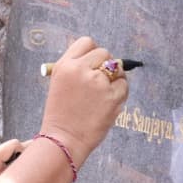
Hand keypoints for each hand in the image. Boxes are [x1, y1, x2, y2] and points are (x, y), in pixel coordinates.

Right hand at [38, 36, 128, 167]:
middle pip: (104, 53)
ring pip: (117, 68)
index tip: (93, 64)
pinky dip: (119, 93)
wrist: (63, 140)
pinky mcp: (111, 96)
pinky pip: (124, 86)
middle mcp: (80, 70)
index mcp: (65, 65)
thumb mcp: (58, 84)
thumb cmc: (61, 114)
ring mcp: (97, 82)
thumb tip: (99, 58)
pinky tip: (107, 103)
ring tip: (102, 95)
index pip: (86, 42)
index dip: (92, 53)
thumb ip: (75, 68)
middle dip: (105, 65)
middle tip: (99, 82)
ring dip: (115, 78)